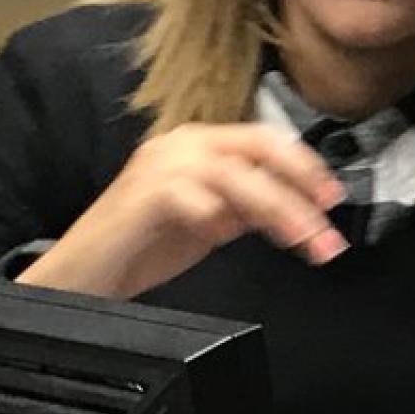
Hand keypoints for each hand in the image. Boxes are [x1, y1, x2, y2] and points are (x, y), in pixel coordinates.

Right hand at [19, 123, 344, 299]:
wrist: (82, 273)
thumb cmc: (142, 245)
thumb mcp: (211, 220)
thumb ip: (248, 206)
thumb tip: (297, 208)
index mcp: (200, 145)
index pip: (265, 140)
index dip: (304, 167)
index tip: (332, 199)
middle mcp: (181, 145)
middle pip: (258, 151)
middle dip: (302, 190)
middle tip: (327, 230)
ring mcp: (159, 167)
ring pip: (235, 175)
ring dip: (277, 210)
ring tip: (302, 242)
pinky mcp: (141, 197)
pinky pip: (189, 197)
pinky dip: (214, 215)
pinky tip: (225, 236)